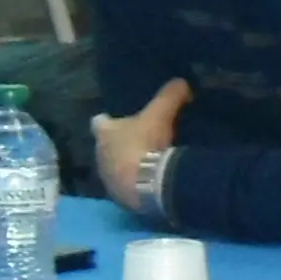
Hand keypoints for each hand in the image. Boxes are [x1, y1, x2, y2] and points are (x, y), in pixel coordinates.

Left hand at [90, 76, 189, 213]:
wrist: (148, 184)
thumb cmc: (146, 143)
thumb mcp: (160, 114)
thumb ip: (169, 95)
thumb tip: (182, 82)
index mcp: (104, 133)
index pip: (99, 122)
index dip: (107, 121)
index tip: (115, 119)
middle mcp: (99, 155)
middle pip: (106, 146)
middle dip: (118, 144)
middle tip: (138, 140)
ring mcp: (108, 179)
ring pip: (114, 168)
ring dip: (125, 166)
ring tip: (145, 163)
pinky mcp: (119, 197)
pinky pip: (125, 187)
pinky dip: (134, 184)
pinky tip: (149, 182)